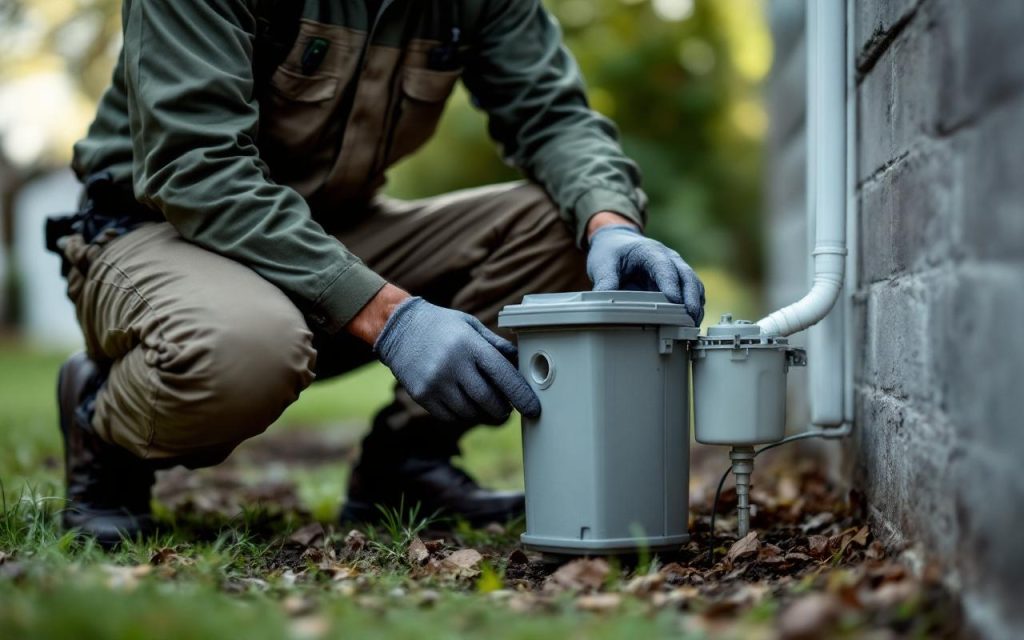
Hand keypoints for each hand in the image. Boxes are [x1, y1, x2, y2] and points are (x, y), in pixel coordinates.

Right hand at [373, 297, 540, 423]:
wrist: (398, 327)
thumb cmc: (442, 325)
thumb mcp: (471, 326)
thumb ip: (497, 346)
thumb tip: (523, 364)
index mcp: (470, 345)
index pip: (503, 376)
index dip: (522, 396)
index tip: (534, 409)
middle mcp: (453, 365)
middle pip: (489, 401)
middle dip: (503, 409)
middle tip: (508, 408)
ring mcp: (435, 382)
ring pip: (470, 413)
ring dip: (483, 414)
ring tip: (486, 405)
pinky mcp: (422, 395)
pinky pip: (451, 417)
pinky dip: (463, 415)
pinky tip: (465, 404)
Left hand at [587, 222, 704, 324]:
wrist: (617, 242)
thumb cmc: (612, 252)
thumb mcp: (603, 264)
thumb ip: (605, 282)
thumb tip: (603, 304)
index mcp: (650, 251)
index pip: (664, 267)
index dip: (670, 283)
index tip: (674, 300)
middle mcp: (669, 258)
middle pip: (687, 276)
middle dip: (691, 298)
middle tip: (691, 319)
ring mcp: (676, 269)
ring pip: (693, 285)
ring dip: (696, 304)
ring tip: (693, 326)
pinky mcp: (677, 281)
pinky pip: (691, 292)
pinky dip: (693, 306)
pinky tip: (690, 323)